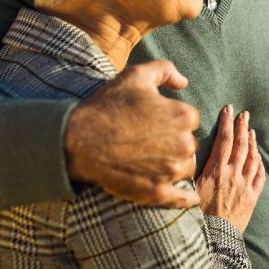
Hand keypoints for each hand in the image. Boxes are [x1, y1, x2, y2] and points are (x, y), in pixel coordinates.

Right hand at [64, 59, 200, 207]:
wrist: (77, 140)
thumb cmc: (107, 106)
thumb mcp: (136, 76)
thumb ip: (165, 70)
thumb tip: (183, 82)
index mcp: (183, 116)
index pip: (191, 119)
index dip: (173, 119)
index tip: (154, 122)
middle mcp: (183, 144)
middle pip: (190, 144)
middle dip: (175, 142)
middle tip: (148, 141)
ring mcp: (171, 171)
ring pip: (186, 168)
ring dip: (175, 165)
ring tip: (152, 160)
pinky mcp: (157, 192)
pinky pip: (182, 198)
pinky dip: (187, 198)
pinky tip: (191, 198)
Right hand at [196, 105, 265, 232]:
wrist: (213, 240)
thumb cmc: (195, 217)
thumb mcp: (187, 190)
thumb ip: (191, 170)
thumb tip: (186, 153)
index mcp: (215, 171)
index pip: (224, 139)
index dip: (227, 122)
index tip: (229, 109)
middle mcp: (232, 175)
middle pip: (241, 144)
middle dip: (243, 127)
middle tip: (244, 114)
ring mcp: (244, 186)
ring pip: (252, 158)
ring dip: (252, 142)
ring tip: (252, 131)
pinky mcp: (252, 198)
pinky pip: (259, 175)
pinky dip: (260, 163)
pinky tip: (259, 157)